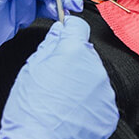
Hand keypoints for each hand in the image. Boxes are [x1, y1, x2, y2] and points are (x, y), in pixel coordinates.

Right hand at [0, 16, 118, 138]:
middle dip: (74, 59)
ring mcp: (104, 89)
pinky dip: (89, 102)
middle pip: (86, 52)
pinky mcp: (108, 110)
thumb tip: (58, 31)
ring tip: (62, 99)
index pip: (79, 27)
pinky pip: (100, 97)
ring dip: (82, 81)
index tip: (65, 33)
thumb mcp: (31, 68)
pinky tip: (72, 111)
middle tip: (56, 77)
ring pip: (93, 75)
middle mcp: (94, 66)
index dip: (69, 29)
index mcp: (74, 51)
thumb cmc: (29, 111)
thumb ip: (49, 44)